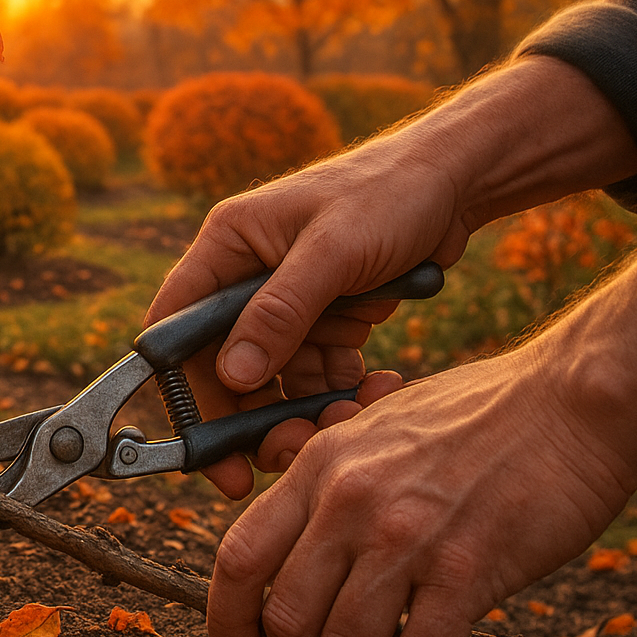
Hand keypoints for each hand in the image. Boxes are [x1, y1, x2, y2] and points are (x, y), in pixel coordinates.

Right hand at [145, 56, 636, 497]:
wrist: (458, 178)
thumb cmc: (389, 192)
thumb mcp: (332, 251)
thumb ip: (278, 313)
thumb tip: (230, 376)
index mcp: (226, 247)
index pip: (178, 328)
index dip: (184, 390)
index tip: (205, 448)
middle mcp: (246, 276)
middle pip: (225, 365)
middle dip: (251, 416)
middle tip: (281, 459)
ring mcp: (287, 299)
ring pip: (276, 377)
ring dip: (304, 408)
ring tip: (344, 427)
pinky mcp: (326, 315)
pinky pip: (319, 371)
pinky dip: (341, 391)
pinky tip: (376, 394)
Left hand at [207, 340, 636, 636]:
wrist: (569, 400)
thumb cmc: (480, 412)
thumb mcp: (376, 423)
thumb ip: (329, 471)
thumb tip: (294, 517)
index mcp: (318, 465)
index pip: (240, 557)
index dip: (225, 622)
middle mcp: (347, 500)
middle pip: (284, 618)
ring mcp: (404, 534)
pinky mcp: (467, 566)